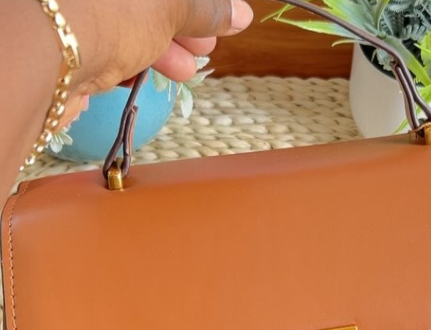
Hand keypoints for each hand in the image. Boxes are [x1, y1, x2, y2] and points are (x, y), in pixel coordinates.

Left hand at [61, 0, 252, 125]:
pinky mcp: (65, 32)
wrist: (42, 56)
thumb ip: (205, 7)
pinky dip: (134, 54)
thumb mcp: (170, 3)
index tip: (220, 16)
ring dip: (163, 43)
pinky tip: (153, 73)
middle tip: (206, 44)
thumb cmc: (111, 8)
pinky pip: (107, 37)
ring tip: (186, 69)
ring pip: (127, 16)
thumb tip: (240, 14)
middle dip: (182, 19)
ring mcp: (77, 6)